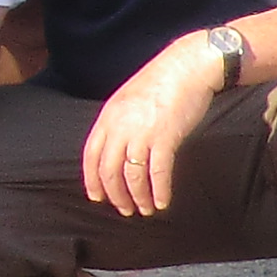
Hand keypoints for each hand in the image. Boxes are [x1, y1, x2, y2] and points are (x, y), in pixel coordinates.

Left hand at [80, 41, 221, 220]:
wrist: (186, 67)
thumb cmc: (160, 83)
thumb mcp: (127, 100)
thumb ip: (118, 123)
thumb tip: (117, 147)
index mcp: (108, 117)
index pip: (91, 155)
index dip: (92, 180)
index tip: (97, 197)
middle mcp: (119, 127)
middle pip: (109, 170)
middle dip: (115, 195)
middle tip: (125, 209)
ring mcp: (141, 133)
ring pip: (131, 176)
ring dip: (138, 197)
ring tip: (145, 210)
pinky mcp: (165, 138)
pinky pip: (158, 173)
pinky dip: (159, 191)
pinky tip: (162, 202)